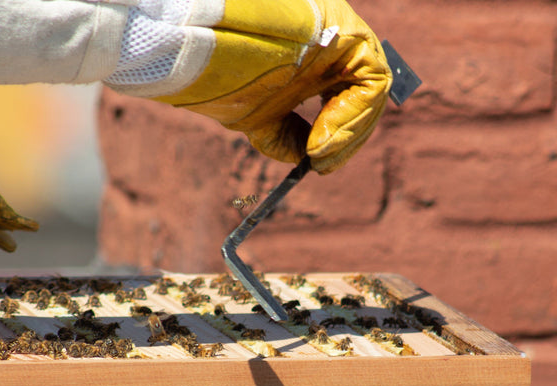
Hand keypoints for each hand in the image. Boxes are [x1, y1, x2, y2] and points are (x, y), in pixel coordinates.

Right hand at [156, 0, 390, 173]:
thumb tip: (304, 156)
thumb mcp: (255, 114)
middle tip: (322, 165)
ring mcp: (342, 34)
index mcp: (315, 57)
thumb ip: (283, 133)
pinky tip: (321, 139)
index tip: (318, 163)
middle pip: (363, 93)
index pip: (346, 95)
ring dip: (350, 132)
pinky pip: (371, 79)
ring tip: (318, 157)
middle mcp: (334, 42)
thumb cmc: (220, 74)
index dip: (339, 134)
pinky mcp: (348, 31)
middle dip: (347, 137)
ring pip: (372, 87)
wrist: (201, 45)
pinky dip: (351, 116)